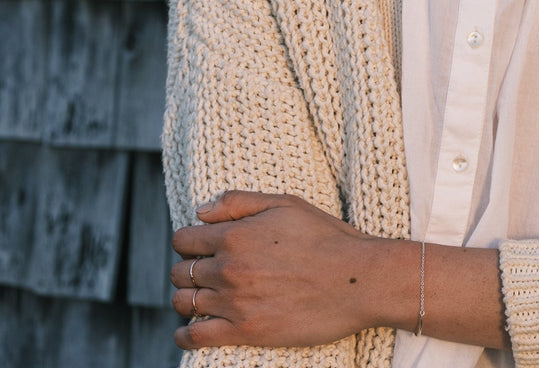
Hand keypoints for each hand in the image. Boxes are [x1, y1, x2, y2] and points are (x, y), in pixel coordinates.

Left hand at [169, 190, 416, 349]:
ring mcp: (235, 303)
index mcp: (236, 235)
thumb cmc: (326, 238)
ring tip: (201, 297)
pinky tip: (189, 329)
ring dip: (187, 298)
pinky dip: (186, 333)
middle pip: (182, 271)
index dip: (188, 240)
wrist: (356, 280)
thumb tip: (202, 210)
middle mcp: (229, 269)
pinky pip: (196, 337)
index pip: (185, 239)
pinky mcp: (246, 332)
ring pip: (185, 302)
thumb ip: (240, 202)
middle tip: (202, 270)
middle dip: (187, 268)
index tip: (197, 245)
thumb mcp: (286, 204)